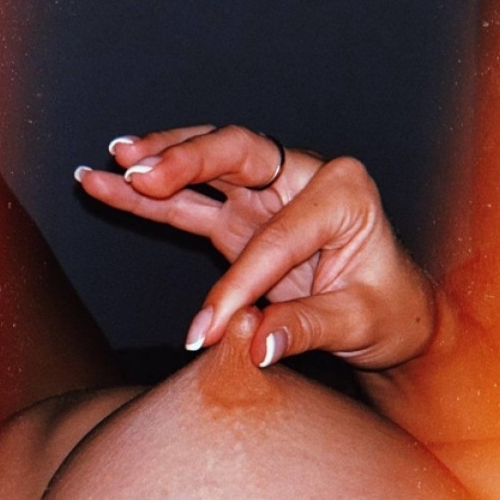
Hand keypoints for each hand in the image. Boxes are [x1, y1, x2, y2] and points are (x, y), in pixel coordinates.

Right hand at [76, 125, 434, 368]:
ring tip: (111, 166)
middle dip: (186, 161)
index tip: (209, 328)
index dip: (239, 283)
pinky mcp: (242, 217)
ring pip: (207, 168)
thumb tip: (255, 346)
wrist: (388, 307)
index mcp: (343, 193)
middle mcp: (304, 180)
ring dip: (158, 167)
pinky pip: (192, 203)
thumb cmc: (386, 308)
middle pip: (238, 152)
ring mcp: (268, 195)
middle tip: (139, 172)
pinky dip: (153, 198)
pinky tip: (114, 186)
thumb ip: (306, 329)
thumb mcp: (359, 321)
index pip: (278, 235)